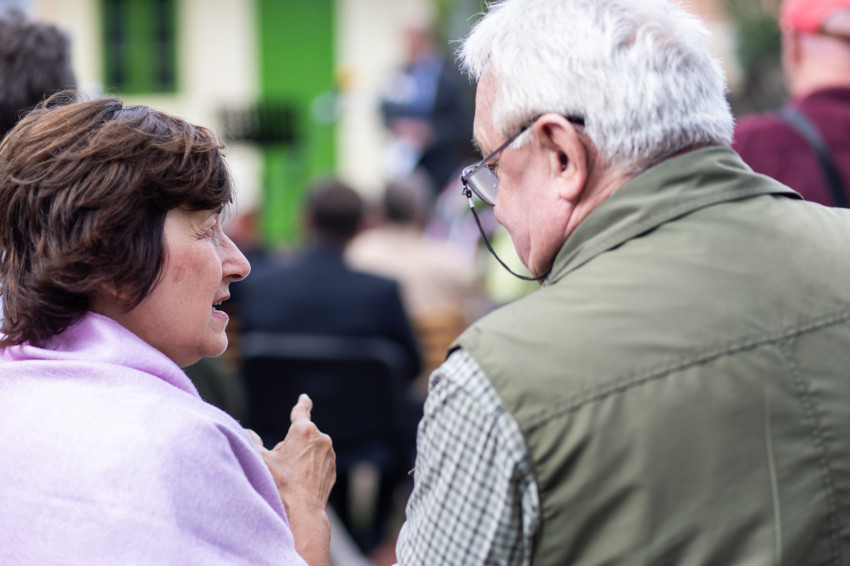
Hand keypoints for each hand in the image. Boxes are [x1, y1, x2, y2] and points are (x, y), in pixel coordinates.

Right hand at [248, 394, 335, 565]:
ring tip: (289, 476)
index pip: (301, 411)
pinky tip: (299, 482)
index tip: (304, 398)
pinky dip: (309, 467)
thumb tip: (248, 432)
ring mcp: (329, 454)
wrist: (303, 512)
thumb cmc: (280, 484)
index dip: (302, 404)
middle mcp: (321, 439)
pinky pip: (317, 462)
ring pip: (309, 449)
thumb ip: (252, 441)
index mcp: (304, 430)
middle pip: (300, 436)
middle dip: (290, 445)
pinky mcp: (332, 469)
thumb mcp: (261, 459)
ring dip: (300, 456)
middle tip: (280, 465)